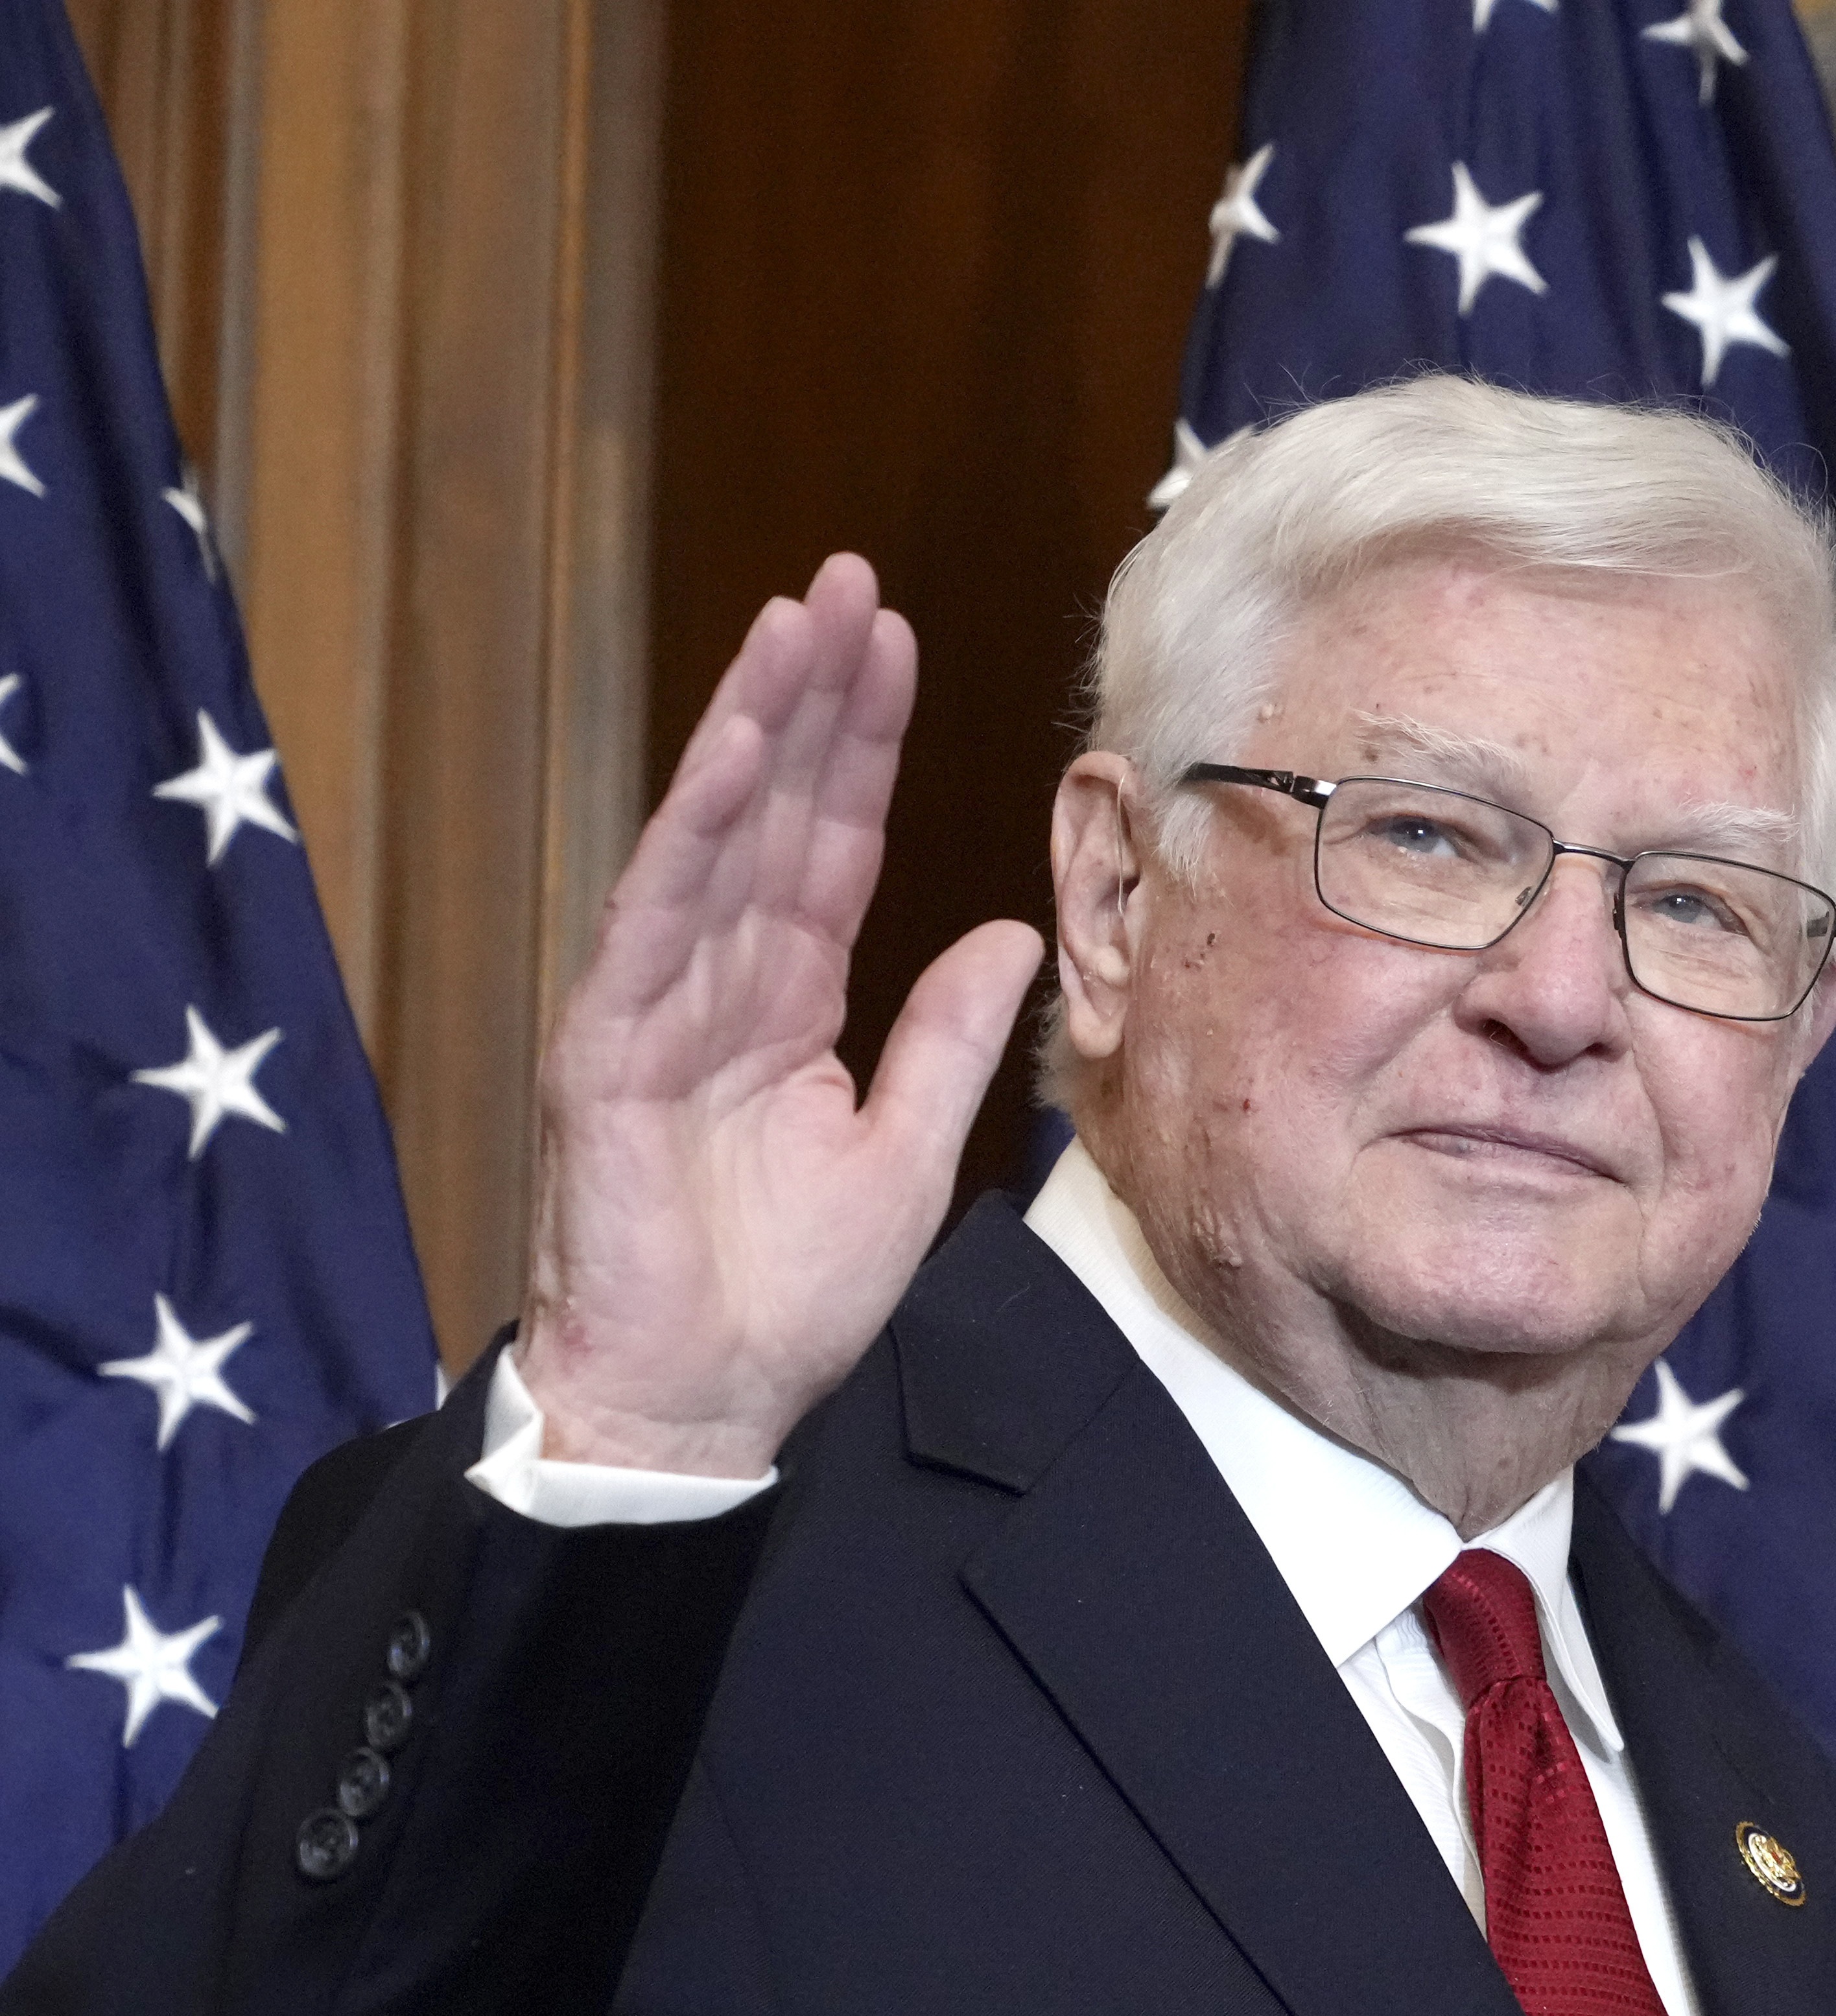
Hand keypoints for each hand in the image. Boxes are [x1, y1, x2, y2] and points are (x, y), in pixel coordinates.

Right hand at [522, 557, 1048, 1475]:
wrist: (704, 1398)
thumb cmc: (787, 1296)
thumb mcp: (910, 1151)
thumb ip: (949, 1037)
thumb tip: (1013, 932)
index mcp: (785, 1008)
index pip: (829, 848)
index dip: (862, 749)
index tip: (896, 648)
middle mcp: (716, 984)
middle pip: (773, 812)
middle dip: (810, 697)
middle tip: (848, 582)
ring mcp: (654, 1005)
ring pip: (714, 835)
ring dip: (752, 726)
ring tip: (797, 621)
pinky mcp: (607, 1045)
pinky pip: (657, 915)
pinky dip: (692, 828)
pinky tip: (728, 750)